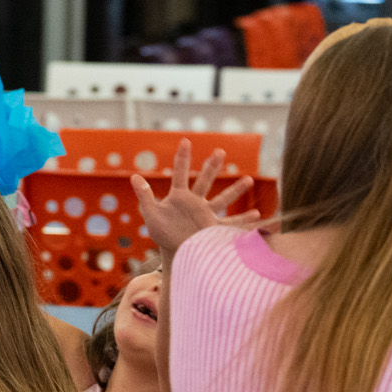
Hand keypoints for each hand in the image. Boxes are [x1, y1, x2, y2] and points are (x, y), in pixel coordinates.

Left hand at [130, 139, 261, 253]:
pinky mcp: (213, 228)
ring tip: (249, 179)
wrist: (173, 251)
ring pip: (222, 199)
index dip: (182, 157)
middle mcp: (194, 202)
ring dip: (235, 190)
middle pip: (204, 180)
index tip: (185, 140)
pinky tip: (257, 214)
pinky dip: (244, 219)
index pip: (180, 172)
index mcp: (178, 196)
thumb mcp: (151, 214)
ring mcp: (206, 214)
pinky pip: (231, 222)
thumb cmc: (162, 233)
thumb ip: (144, 195)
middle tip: (220, 151)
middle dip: (212, 166)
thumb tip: (134, 176)